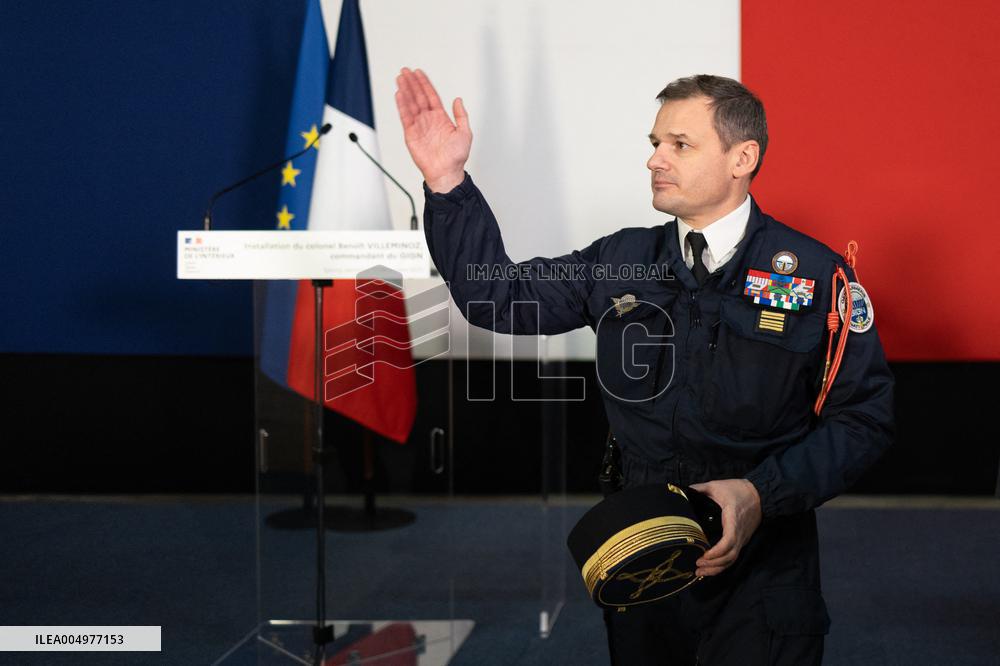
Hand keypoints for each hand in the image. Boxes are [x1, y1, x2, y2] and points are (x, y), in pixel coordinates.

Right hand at [394, 67, 470, 192]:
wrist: (446, 173)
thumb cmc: (456, 157)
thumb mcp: (465, 133)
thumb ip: (461, 115)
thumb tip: (458, 100)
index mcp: (441, 118)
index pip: (431, 96)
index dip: (425, 84)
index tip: (419, 73)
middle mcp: (429, 120)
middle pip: (418, 97)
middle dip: (412, 83)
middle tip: (405, 71)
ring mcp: (419, 126)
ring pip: (410, 104)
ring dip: (405, 90)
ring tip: (400, 78)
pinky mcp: (411, 134)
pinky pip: (405, 117)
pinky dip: (402, 105)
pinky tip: (399, 94)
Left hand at [689, 478, 761, 576]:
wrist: (760, 494)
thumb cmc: (738, 490)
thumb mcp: (717, 485)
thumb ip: (700, 489)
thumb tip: (683, 492)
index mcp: (733, 520)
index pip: (729, 541)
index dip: (717, 551)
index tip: (704, 555)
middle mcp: (740, 533)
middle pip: (730, 556)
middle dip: (714, 565)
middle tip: (697, 566)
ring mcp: (742, 538)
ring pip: (732, 559)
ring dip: (717, 568)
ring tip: (700, 572)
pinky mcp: (742, 540)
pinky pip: (733, 556)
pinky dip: (722, 564)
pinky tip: (711, 568)